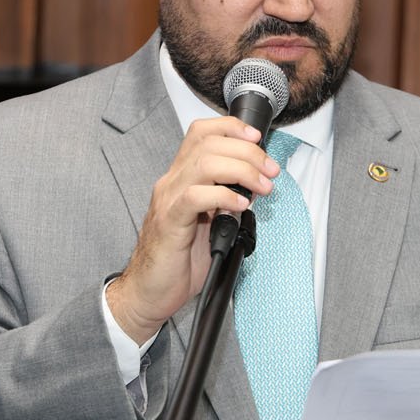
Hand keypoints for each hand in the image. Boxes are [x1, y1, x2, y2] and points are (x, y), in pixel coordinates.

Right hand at [107, 117, 277, 342]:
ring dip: (242, 170)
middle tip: (270, 171)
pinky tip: (241, 205)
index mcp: (181, 178)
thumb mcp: (209, 222)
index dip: (230, 128)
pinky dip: (224, 196)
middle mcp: (172, 183)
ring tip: (262, 187)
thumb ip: (226, 201)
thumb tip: (255, 187)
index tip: (257, 138)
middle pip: (209, 144)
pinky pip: (196, 197)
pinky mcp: (169, 222)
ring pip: (204, 163)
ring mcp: (168, 200)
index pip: (201, 133)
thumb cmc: (178, 261)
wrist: (149, 291)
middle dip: (248, 152)